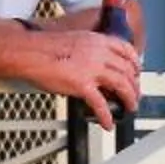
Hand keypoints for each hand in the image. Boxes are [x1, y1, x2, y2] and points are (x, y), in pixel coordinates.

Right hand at [26, 26, 142, 128]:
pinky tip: (108, 123)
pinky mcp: (82, 84)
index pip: (126, 50)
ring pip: (121, 85)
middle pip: (127, 70)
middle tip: (135, 95)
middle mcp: (98, 53)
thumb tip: (96, 64)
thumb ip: (89, 50)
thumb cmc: (43, 47)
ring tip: (129, 108)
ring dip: (129, 99)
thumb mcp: (74, 40)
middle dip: (135, 85)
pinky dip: (106, 116)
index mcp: (97, 41)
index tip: (137, 72)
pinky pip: (100, 104)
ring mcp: (92, 69)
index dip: (135, 63)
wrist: (27, 52)